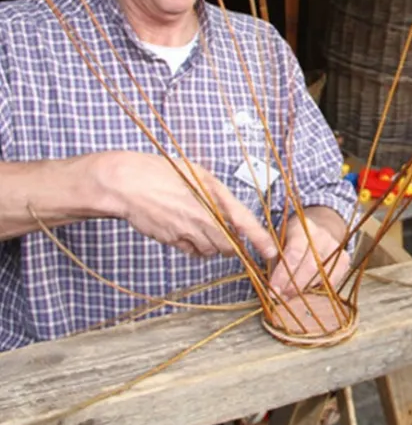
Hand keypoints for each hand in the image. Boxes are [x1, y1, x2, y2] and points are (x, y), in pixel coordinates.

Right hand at [109, 151, 276, 259]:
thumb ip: (218, 195)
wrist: (127, 183)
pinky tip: (188, 232)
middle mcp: (202, 215)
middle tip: (228, 234)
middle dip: (232, 244)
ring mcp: (186, 230)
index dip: (259, 239)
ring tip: (202, 226)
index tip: (271, 252)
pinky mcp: (171, 240)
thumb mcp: (198, 174)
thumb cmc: (162, 172)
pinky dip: (196, 247)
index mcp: (212, 194)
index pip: (243, 221)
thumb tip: (231, 213)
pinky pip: (192, 252)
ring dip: (213, 245)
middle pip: (229, 244)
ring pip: (211, 251)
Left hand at [269, 214, 349, 297]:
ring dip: (305, 290)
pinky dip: (318, 289)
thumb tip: (273, 290)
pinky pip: (332, 281)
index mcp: (302, 227)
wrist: (320, 229)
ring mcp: (336, 248)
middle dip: (294, 286)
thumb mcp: (279, 242)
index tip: (273, 291)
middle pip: (310, 266)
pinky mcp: (345, 259)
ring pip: (322, 276)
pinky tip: (307, 291)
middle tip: (282, 297)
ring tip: (291, 295)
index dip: (283, 275)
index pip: (294, 253)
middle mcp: (322, 236)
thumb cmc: (293, 239)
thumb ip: (275, 262)